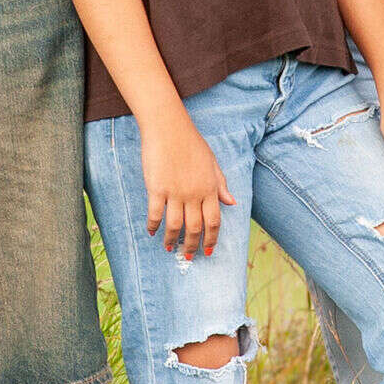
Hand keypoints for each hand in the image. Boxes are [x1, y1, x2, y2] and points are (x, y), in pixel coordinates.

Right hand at [141, 110, 237, 259]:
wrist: (168, 127)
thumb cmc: (191, 142)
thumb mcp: (212, 162)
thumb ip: (221, 184)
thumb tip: (232, 202)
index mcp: (210, 188)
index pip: (214, 221)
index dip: (211, 239)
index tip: (208, 251)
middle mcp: (194, 193)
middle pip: (195, 228)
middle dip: (192, 246)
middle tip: (188, 256)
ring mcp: (175, 192)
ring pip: (176, 225)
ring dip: (173, 240)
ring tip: (169, 247)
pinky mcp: (157, 188)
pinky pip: (156, 214)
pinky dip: (153, 225)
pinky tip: (152, 231)